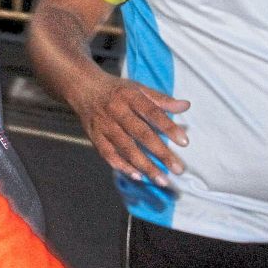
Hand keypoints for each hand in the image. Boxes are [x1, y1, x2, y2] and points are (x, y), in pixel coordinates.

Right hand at [73, 74, 188, 186]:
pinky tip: (137, 176)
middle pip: (140, 133)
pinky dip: (121, 165)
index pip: (151, 112)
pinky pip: (108, 153)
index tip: (184, 142)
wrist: (82, 87)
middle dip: (160, 152)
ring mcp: (104, 125)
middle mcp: (116, 111)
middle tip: (178, 169)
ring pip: (125, 147)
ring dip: (144, 165)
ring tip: (162, 179)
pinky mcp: (94, 136)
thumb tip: (185, 106)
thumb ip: (160, 99)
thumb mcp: (137, 88)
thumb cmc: (116, 90)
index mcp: (129, 96)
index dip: (167, 127)